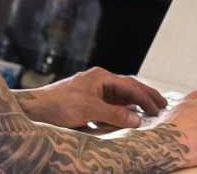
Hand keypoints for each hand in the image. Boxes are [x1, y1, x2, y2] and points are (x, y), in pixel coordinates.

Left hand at [14, 67, 167, 128]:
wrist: (34, 110)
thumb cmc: (58, 105)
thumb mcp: (89, 110)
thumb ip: (114, 114)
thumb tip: (137, 119)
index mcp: (101, 77)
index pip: (130, 87)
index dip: (146, 98)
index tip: (158, 109)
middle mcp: (98, 81)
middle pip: (127, 88)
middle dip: (145, 96)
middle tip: (162, 105)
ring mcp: (92, 91)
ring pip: (119, 96)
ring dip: (134, 103)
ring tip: (149, 110)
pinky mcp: (86, 102)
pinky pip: (109, 104)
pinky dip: (122, 109)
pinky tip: (127, 115)